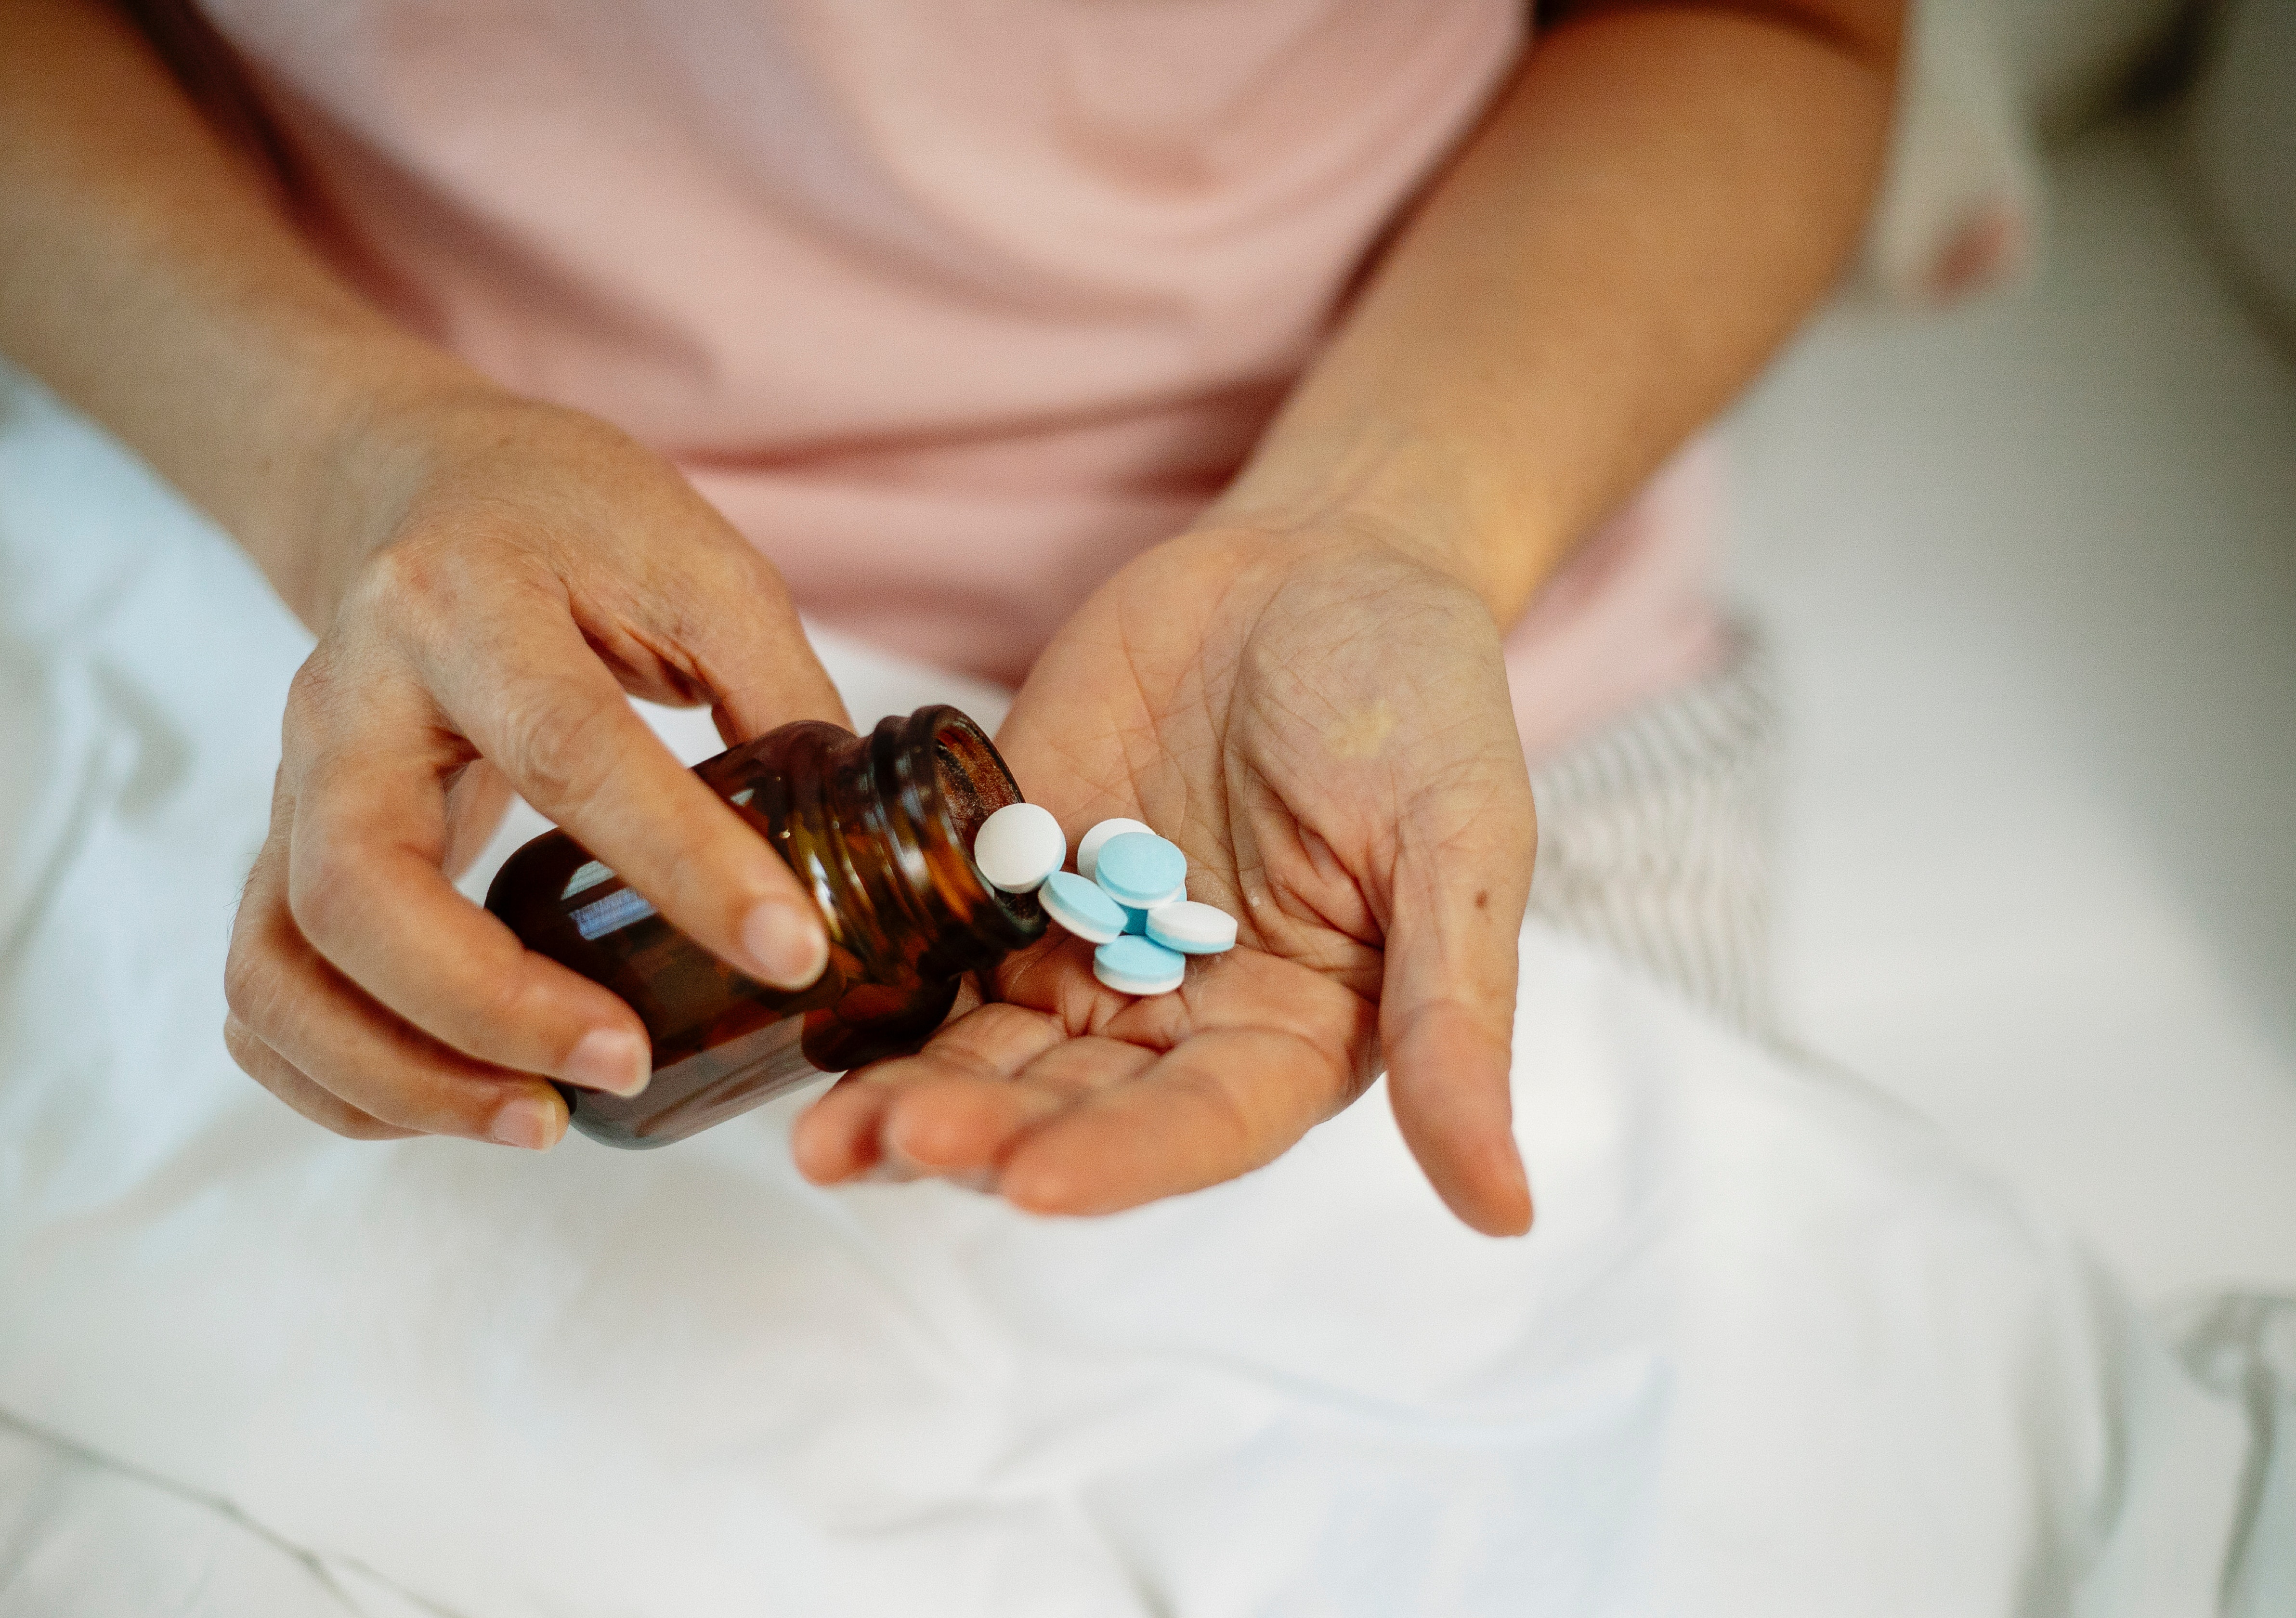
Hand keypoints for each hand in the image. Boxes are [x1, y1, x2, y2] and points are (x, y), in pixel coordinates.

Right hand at [224, 392, 848, 1148]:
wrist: (421, 485)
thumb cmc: (569, 519)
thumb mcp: (698, 564)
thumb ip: (780, 694)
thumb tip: (876, 854)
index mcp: (464, 602)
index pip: (568, 750)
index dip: (683, 866)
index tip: (792, 952)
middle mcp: (347, 699)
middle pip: (357, 888)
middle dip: (489, 1007)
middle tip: (623, 1066)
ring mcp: (294, 783)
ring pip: (281, 965)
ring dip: (399, 1072)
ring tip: (541, 1119)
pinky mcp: (284, 848)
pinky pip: (263, 993)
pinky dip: (340, 1078)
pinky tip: (463, 1104)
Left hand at [794, 525, 1536, 1233]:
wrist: (1324, 559)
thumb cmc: (1421, 697)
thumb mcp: (1462, 845)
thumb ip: (1458, 1020)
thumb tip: (1505, 1211)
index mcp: (1294, 1035)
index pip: (1199, 1128)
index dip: (1117, 1162)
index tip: (1030, 1182)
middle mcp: (1181, 1015)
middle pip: (1070, 1107)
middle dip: (979, 1134)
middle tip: (882, 1144)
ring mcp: (1089, 946)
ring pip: (988, 1051)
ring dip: (906, 1094)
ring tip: (819, 1135)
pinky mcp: (1016, 871)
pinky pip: (937, 948)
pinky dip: (878, 989)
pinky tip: (810, 1016)